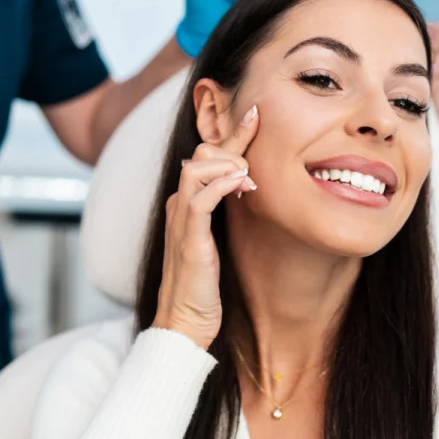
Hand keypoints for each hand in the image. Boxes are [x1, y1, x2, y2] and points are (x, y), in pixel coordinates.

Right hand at [152, 105, 259, 349]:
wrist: (184, 322)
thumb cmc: (203, 286)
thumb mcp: (216, 241)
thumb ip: (224, 214)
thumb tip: (248, 188)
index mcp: (187, 203)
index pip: (206, 157)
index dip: (231, 134)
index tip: (255, 116)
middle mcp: (179, 205)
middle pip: (201, 154)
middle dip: (233, 146)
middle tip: (259, 158)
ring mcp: (180, 220)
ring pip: (197, 167)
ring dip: (229, 164)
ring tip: (250, 178)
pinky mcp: (188, 239)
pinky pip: (200, 199)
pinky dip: (221, 185)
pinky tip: (242, 185)